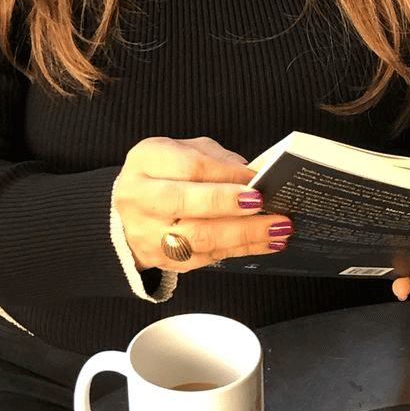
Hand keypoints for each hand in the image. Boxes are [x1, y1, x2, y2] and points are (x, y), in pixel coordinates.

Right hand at [113, 136, 293, 271]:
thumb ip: (216, 160)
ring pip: (197, 238)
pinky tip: (267, 242)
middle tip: (263, 203)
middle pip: (185, 204)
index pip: (187, 167)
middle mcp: (139, 198)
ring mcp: (149, 234)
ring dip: (243, 234)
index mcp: (145, 162)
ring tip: (277, 227)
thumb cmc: (166, 173)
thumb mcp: (185, 151)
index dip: (224, 175)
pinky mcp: (165, 260)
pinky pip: (207, 258)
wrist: (132, 210)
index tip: (256, 179)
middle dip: (229, 205)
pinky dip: (242, 249)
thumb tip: (254, 177)